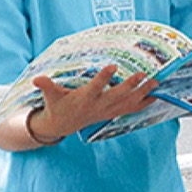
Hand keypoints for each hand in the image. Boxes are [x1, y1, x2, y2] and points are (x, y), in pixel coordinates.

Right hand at [32, 66, 157, 137]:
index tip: (112, 65)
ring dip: (143, 93)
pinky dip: (144, 103)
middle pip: (117, 96)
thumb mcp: (50, 95)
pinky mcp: (113, 113)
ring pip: (128, 103)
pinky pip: (131, 109)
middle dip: (131, 86)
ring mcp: (108, 111)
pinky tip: (156, 95)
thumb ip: (46, 86)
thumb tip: (36, 79)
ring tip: (156, 82)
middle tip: (144, 74)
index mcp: (84, 98)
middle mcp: (99, 106)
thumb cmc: (57, 105)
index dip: (103, 78)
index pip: (95, 87)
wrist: (63, 125)